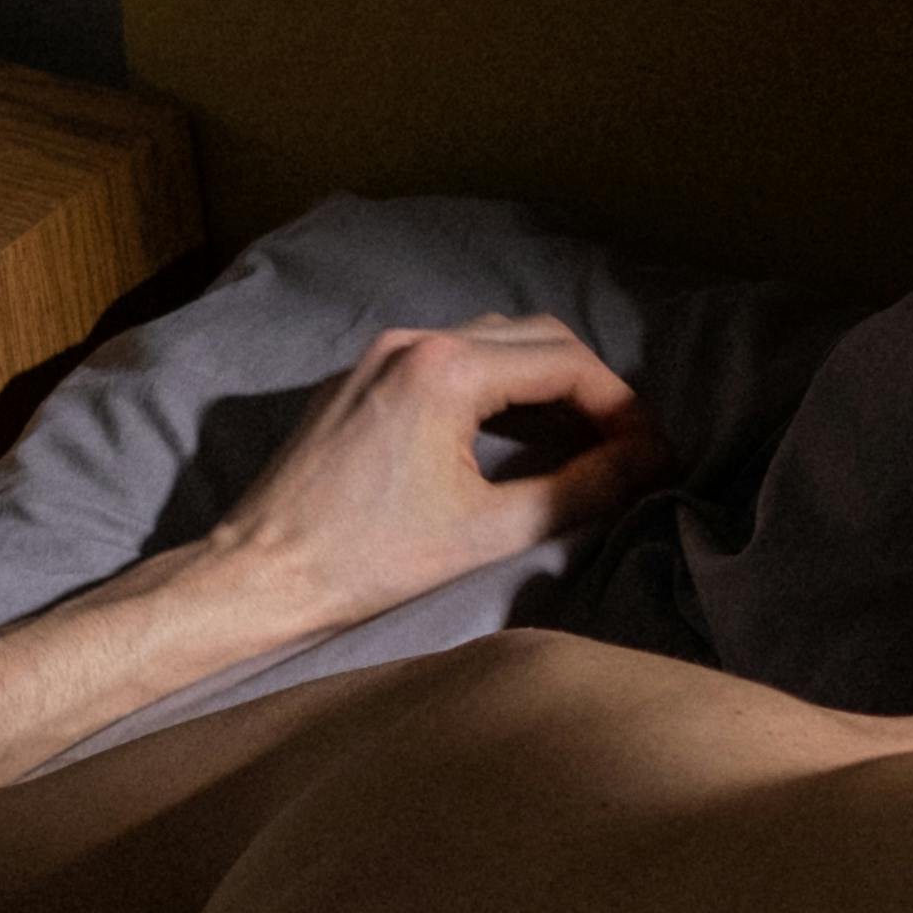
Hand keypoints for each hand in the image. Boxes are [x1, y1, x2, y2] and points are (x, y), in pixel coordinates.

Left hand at [206, 319, 670, 632]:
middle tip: (627, 448)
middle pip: (536, 338)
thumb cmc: (367, 561)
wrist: (260, 574)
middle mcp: (413, 341)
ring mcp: (382, 354)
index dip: (622, 407)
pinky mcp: (362, 378)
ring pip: (493, 344)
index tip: (652, 453)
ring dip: (545, 387)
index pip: (566, 362)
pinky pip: (450, 361)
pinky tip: (518, 441)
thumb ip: (579, 490)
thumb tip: (647, 464)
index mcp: (445, 369)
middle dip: (591, 390)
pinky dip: (497, 390)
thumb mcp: (488, 532)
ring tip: (584, 448)